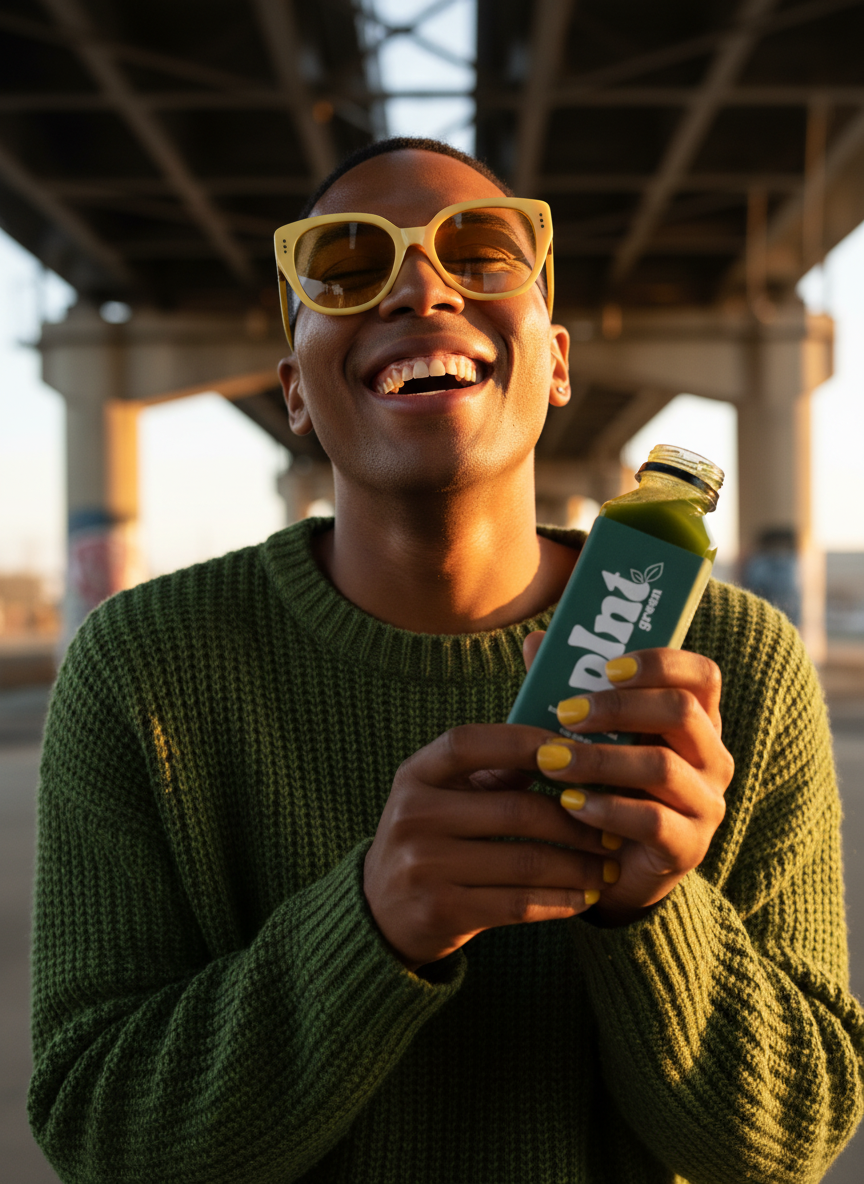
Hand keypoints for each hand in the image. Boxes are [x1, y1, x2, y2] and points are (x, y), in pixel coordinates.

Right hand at [364, 724, 612, 970]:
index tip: (577, 751)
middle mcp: (413, 815)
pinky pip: (518, 904)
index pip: (470, 742)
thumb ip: (492, 771)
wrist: (380, 913)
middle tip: (614, 828)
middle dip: (576, 820)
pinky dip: (560, 900)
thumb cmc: (431, 840)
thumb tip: (566, 746)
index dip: (526, 742)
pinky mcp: (439, 911)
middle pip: (515, 808)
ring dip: (579, 866)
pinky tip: (586, 897)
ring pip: (525, 860)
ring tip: (609, 867)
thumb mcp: (443, 797)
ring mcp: (422, 865)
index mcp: (414, 775)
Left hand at [523, 633, 733, 925]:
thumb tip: (533, 641)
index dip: (659, 663)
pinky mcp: (689, 848)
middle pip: (682, 711)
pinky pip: (652, 821)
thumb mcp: (586, 737)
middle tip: (565, 712)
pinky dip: (606, 809)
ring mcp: (706, 804)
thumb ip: (568, 690)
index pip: (702, 675)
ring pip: (664, 766)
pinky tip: (569, 804)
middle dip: (618, 707)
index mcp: (695, 720)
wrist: (608, 867)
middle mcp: (712, 757)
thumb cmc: (599, 785)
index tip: (607, 667)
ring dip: (600, 759)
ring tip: (551, 761)